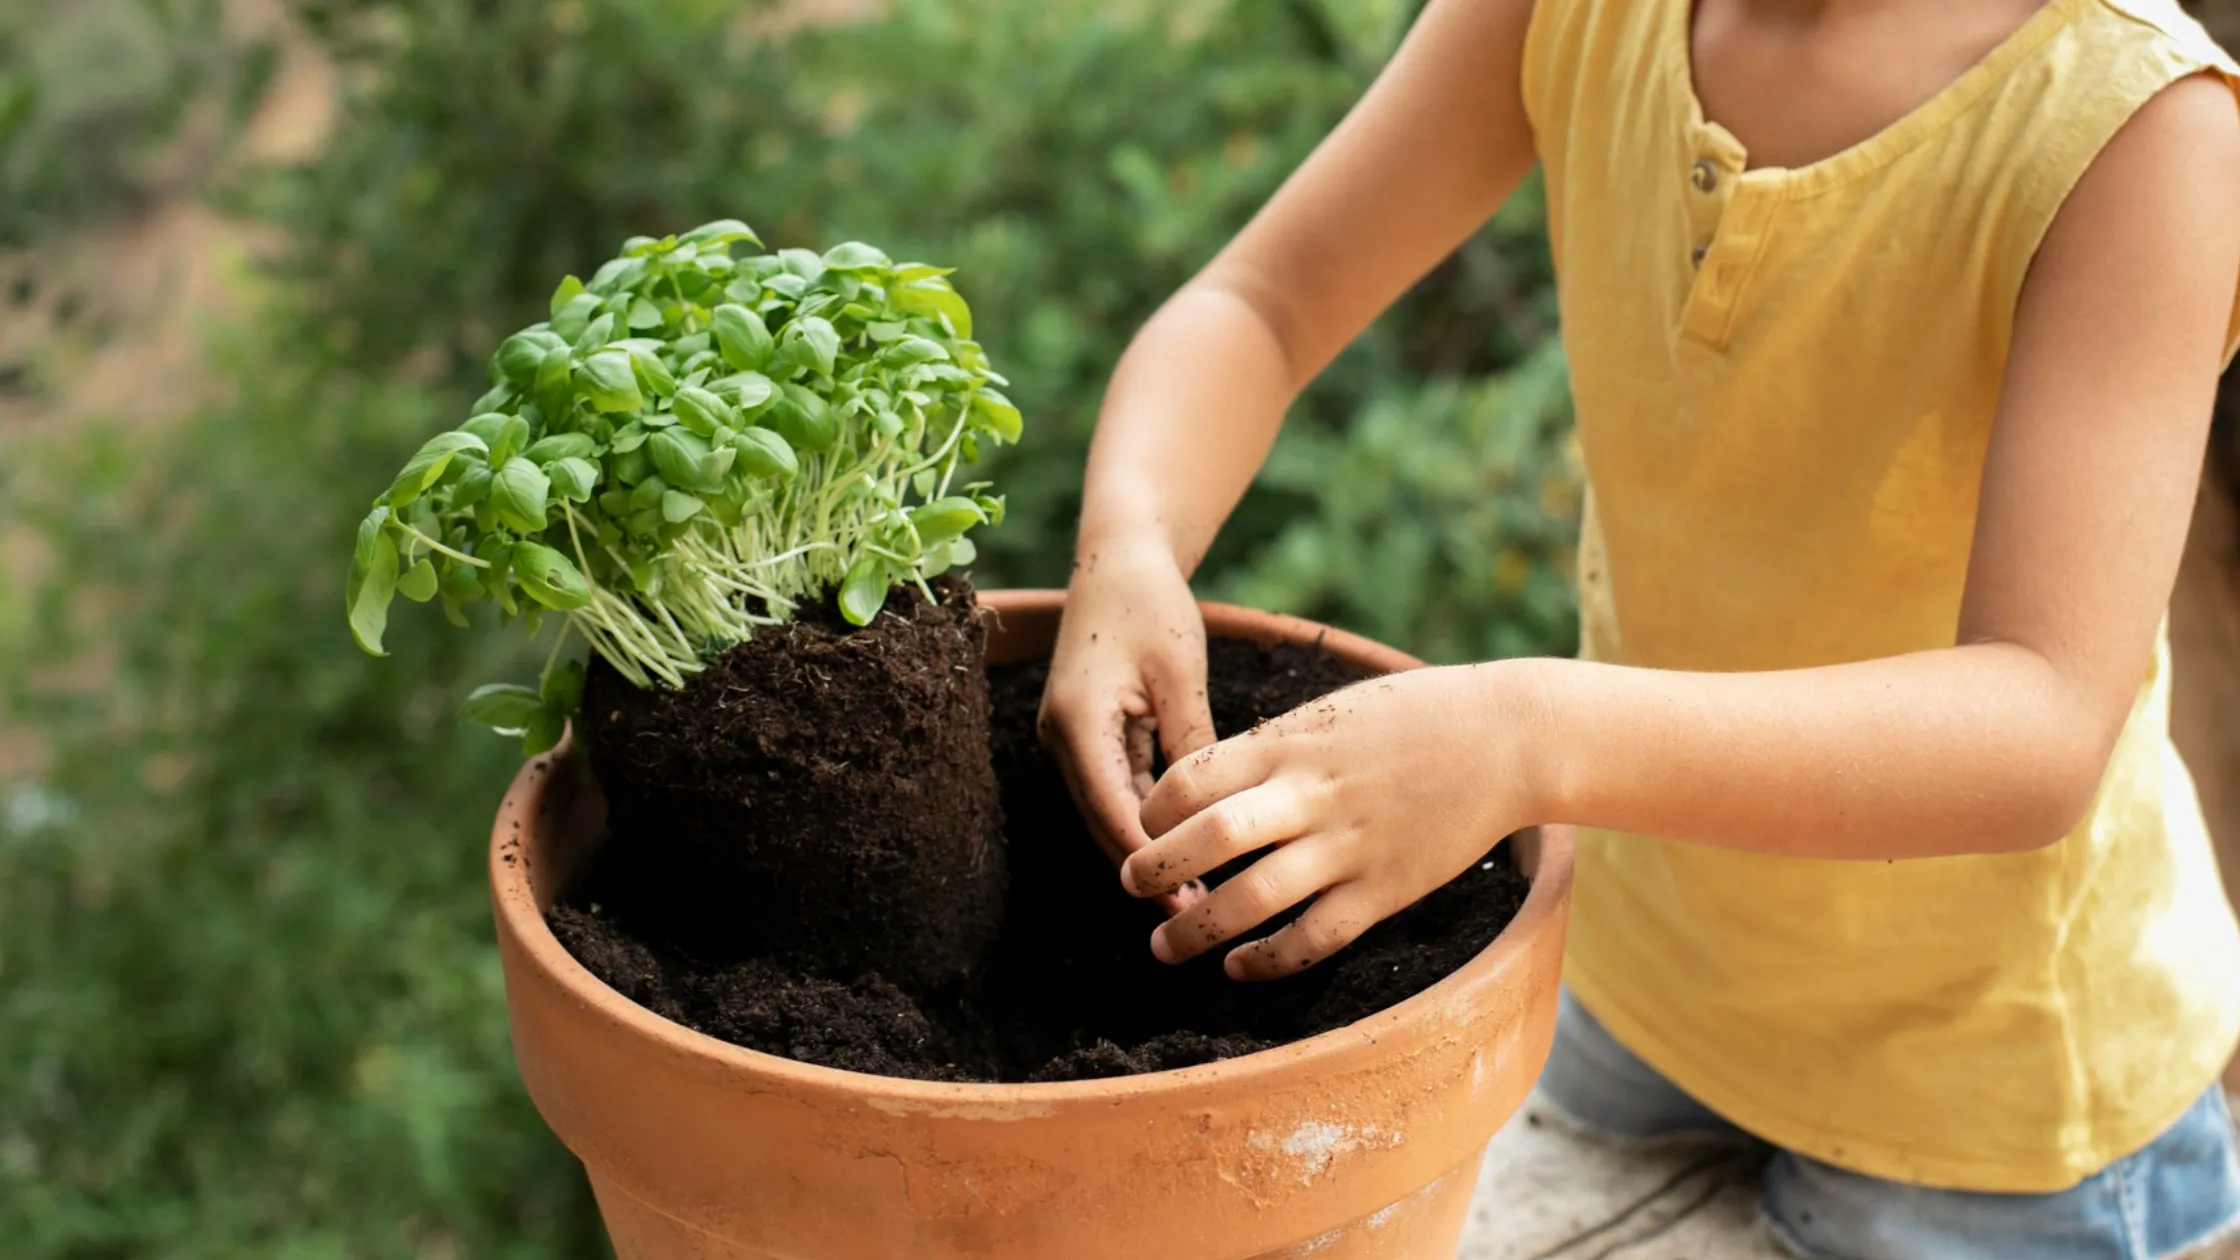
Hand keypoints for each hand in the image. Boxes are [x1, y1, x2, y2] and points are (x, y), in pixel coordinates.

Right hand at [1039, 534, 1220, 913]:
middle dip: (1146, 867)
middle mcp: (1061, 736)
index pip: (1111, 807)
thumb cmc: (1150, 603)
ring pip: (1107, 810)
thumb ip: (1191, 741)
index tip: (1185, 896)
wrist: (1117, 557)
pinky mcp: (1087, 734)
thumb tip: (1212, 811)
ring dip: (1146, 849)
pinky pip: (1115, 787)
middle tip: (1196, 914)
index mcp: (1077, 720)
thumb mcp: (1179, 671)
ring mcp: (1070, 737)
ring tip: (1195, 894)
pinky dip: (1145, 817)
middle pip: (1102, 820)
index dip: (1148, 857)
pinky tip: (1184, 845)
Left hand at [1121, 663, 1538, 978]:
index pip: (1191, 778)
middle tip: (1130, 886)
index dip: (1153, 810)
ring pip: (1254, 899)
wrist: (1506, 738)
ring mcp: (1350, 846)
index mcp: (1290, 743)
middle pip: (1210, 838)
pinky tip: (1240, 968)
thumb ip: (1274, 748)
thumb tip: (1213, 783)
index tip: (1145, 827)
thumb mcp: (1331, 712)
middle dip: (1155, 869)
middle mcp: (1312, 795)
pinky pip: (1315, 937)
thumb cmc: (1413, 715)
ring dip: (1197, 930)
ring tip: (1164, 947)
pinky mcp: (1386, 890)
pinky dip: (1269, 960)